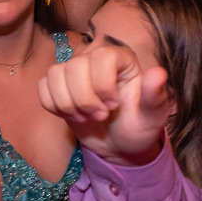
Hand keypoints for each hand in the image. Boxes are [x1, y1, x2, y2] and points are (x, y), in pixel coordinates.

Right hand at [38, 44, 168, 166]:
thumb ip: (155, 96)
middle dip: (85, 99)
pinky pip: (43, 87)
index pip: (102, 57)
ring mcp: (74, 70)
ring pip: (55, 75)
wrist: (120, 143)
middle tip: (101, 116)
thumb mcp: (153, 116)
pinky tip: (72, 115)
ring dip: (69, 104)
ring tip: (87, 117)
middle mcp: (95, 58)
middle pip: (74, 67)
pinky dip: (55, 106)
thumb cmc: (138, 126)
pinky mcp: (58, 84)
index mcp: (121, 58)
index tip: (114, 104)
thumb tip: (158, 73)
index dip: (103, 84)